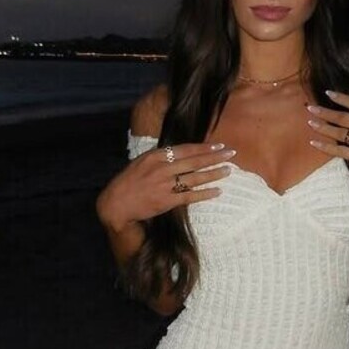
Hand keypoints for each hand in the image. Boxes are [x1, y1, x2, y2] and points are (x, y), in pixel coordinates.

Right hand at [96, 141, 235, 232]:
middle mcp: (162, 168)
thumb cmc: (128, 182)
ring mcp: (165, 185)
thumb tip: (181, 153)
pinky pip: (190, 196)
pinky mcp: (167, 201)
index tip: (219, 145)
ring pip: (195, 178)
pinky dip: (205, 194)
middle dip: (214, 157)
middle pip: (194, 161)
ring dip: (214, 174)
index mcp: (156, 156)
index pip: (185, 149)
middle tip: (231, 154)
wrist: (116, 203)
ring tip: (228, 170)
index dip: (204, 147)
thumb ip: (161, 157)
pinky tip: (217, 191)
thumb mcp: (142, 162)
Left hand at [307, 92, 348, 196]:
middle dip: (326, 112)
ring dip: (324, 127)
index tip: (329, 93)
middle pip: (345, 117)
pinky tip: (315, 143)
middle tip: (310, 107)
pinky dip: (327, 147)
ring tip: (310, 122)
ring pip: (341, 133)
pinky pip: (342, 151)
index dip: (343, 98)